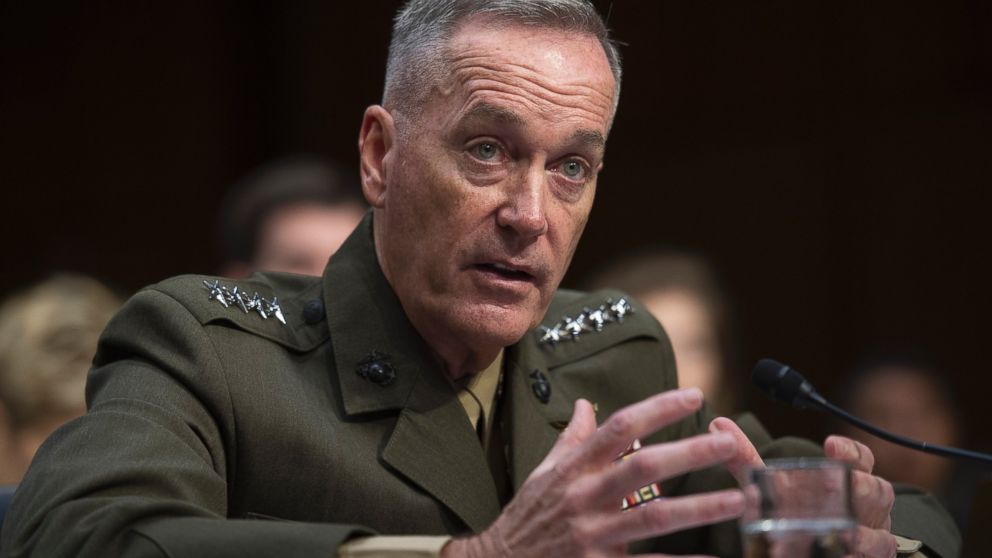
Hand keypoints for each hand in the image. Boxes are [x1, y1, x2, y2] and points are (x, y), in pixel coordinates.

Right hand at [443, 388, 744, 557]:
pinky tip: (712, 557)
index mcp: (574, 467)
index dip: (658, 409)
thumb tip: (587, 404)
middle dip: (689, 453)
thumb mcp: (544, 472)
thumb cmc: (527, 516)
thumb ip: (572, 438)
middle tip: (728, 443)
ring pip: (653, 516)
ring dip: (699, 507)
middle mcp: (585, 495)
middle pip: (643, 467)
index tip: (693, 395)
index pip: (620, 427)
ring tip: (739, 499)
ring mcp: (592, 533)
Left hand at [709, 418, 897, 557]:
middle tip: (838, 487)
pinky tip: (844, 555)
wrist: (795, 550)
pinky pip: (877, 557)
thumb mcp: (767, 488)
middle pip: (878, 491)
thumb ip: (747, 459)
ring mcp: (871, 537)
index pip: (861, 458)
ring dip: (862, 531)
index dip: (851, 450)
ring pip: (881, 531)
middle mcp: (865, 508)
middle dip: (862, 487)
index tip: (830, 444)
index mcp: (846, 481)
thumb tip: (718, 423)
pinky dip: (860, 556)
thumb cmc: (790, 514)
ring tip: (844, 531)